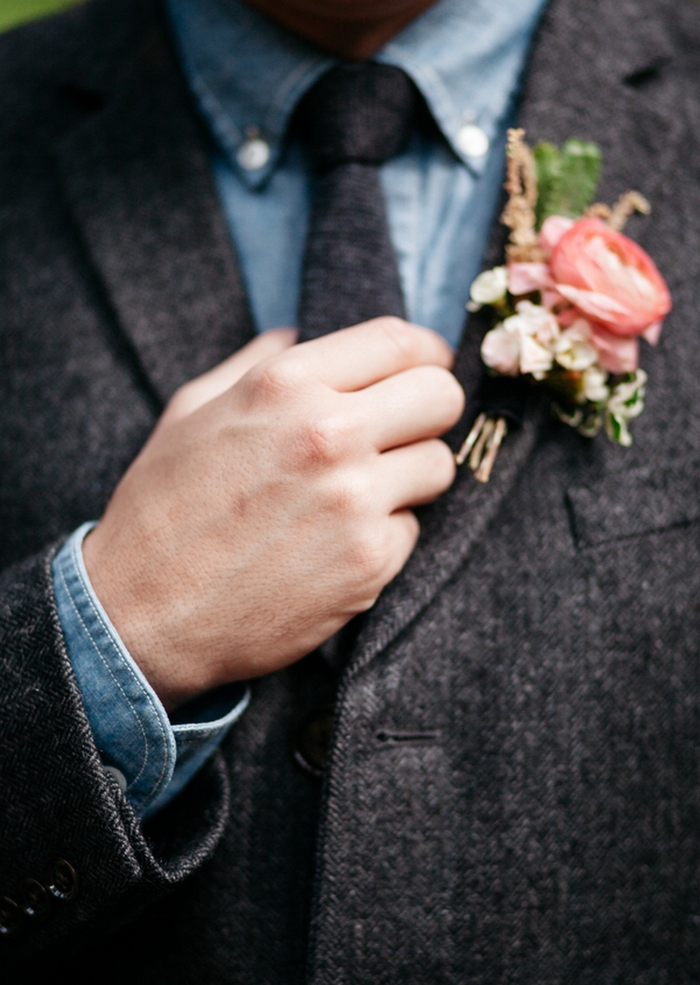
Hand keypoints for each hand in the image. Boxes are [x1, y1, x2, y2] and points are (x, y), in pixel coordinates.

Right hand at [83, 318, 464, 710]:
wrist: (144, 614)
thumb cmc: (161, 510)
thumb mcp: (191, 411)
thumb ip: (256, 364)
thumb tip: (301, 335)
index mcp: (285, 386)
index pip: (398, 340)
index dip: (425, 351)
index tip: (427, 367)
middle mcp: (329, 434)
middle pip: (441, 395)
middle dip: (431, 409)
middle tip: (406, 430)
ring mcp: (355, 501)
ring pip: (439, 465)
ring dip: (411, 476)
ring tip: (363, 493)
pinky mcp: (370, 562)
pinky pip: (412, 528)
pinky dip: (385, 534)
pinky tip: (338, 543)